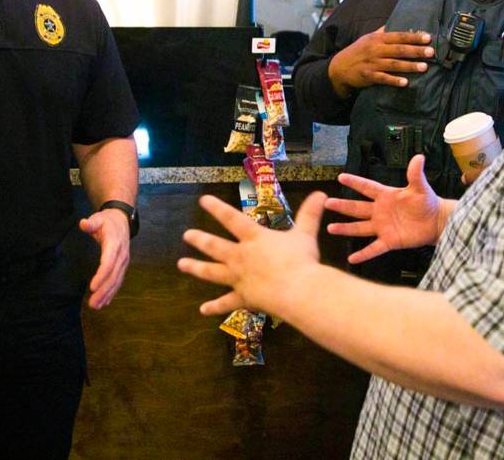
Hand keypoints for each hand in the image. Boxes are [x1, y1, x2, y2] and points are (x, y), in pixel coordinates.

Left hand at [80, 209, 130, 308]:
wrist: (122, 220)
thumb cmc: (107, 221)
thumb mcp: (98, 218)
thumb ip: (91, 223)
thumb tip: (83, 223)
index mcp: (115, 244)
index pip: (109, 262)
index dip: (101, 275)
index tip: (92, 287)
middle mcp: (121, 255)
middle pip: (113, 276)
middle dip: (103, 291)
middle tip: (92, 304)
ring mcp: (123, 262)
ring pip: (117, 280)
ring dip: (107, 294)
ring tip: (96, 306)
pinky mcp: (122, 266)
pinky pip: (118, 280)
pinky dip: (112, 292)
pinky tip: (105, 302)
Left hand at [177, 191, 326, 315]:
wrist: (297, 291)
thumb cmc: (301, 260)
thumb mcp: (306, 234)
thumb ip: (310, 214)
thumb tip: (322, 193)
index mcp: (255, 238)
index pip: (232, 219)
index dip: (217, 208)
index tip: (202, 200)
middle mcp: (241, 257)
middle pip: (215, 246)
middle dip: (200, 240)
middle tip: (187, 235)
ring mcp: (239, 278)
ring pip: (212, 272)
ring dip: (196, 268)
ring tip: (182, 264)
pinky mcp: (243, 298)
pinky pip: (226, 303)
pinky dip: (214, 307)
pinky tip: (203, 310)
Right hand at [326, 154, 444, 262]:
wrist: (436, 222)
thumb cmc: (428, 202)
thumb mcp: (420, 187)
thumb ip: (416, 174)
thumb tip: (419, 157)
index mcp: (386, 196)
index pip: (367, 187)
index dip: (355, 182)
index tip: (341, 177)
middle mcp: (380, 211)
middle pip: (357, 208)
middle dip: (342, 206)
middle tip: (327, 203)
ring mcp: (383, 227)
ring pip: (360, 228)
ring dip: (345, 228)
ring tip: (330, 228)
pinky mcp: (389, 241)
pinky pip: (373, 248)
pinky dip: (363, 254)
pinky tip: (352, 259)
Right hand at [327, 26, 434, 97]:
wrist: (339, 67)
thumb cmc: (357, 51)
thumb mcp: (368, 38)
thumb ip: (382, 31)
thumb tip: (396, 21)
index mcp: (377, 39)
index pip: (398, 36)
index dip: (413, 37)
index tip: (428, 37)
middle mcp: (375, 50)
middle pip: (399, 50)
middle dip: (416, 51)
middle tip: (431, 52)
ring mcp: (372, 63)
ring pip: (394, 64)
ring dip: (409, 66)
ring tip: (424, 67)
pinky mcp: (369, 76)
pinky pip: (383, 78)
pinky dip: (394, 80)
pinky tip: (405, 82)